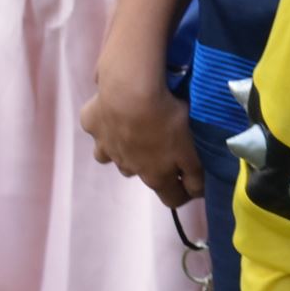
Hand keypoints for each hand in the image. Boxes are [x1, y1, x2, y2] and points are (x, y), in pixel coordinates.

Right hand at [82, 33, 202, 208]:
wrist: (129, 92)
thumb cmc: (167, 119)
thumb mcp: (190, 148)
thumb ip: (194, 171)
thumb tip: (198, 190)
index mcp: (155, 174)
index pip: (171, 198)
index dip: (183, 194)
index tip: (191, 186)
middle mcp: (127, 166)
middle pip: (141, 174)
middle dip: (153, 166)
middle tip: (163, 144)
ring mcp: (106, 147)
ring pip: (114, 156)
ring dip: (125, 148)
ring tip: (135, 128)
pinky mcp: (92, 125)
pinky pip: (98, 129)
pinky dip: (106, 123)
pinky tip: (114, 108)